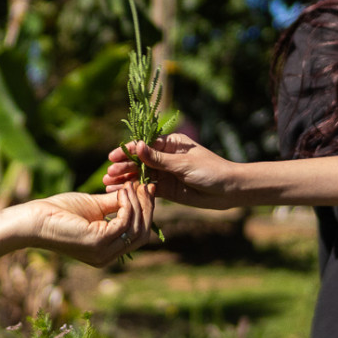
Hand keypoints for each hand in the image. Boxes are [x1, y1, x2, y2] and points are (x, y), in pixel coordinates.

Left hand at [15, 187, 156, 266]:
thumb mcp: (94, 206)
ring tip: (130, 186)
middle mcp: (107, 257)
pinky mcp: (98, 242)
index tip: (147, 189)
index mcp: (107, 251)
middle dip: (147, 208)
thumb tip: (138, 192)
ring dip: (138, 204)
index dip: (146, 212)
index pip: (137, 235)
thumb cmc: (59, 212)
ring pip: (136, 229)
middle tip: (144, 186)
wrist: (35, 219)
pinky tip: (122, 192)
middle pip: (142, 234)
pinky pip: (124, 223)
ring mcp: (103, 252)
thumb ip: (115, 204)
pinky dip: (127, 205)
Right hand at [104, 134, 242, 209]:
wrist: (229, 190)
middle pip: (139, 161)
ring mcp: (165, 173)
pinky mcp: (167, 189)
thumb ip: (158, 159)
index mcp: (170, 144)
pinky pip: (147, 188)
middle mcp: (165, 157)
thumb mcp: (183, 164)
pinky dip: (135, 190)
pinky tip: (121, 193)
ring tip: (108, 185)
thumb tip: (137, 146)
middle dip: (123, 167)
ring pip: (140, 175)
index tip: (112, 158)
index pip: (144, 146)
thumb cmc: (210, 170)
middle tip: (109, 175)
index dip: (127, 152)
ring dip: (125, 179)